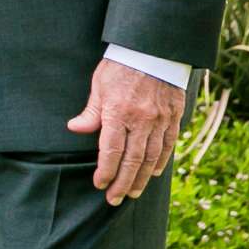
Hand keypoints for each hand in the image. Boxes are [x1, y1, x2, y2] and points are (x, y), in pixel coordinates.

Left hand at [66, 57, 187, 205]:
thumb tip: (74, 129)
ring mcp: (160, 120)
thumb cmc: (120, 66)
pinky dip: (161, 162)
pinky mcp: (174, 117)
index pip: (111, 151)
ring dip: (142, 179)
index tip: (99, 184)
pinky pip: (168, 145)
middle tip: (114, 200)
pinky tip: (154, 173)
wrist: (153, 49)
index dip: (106, 171)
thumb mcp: (99, 85)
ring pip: (151, 158)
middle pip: (132, 160)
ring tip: (133, 193)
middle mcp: (141, 120)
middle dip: (122, 183)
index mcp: (118, 112)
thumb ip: (90, 112)